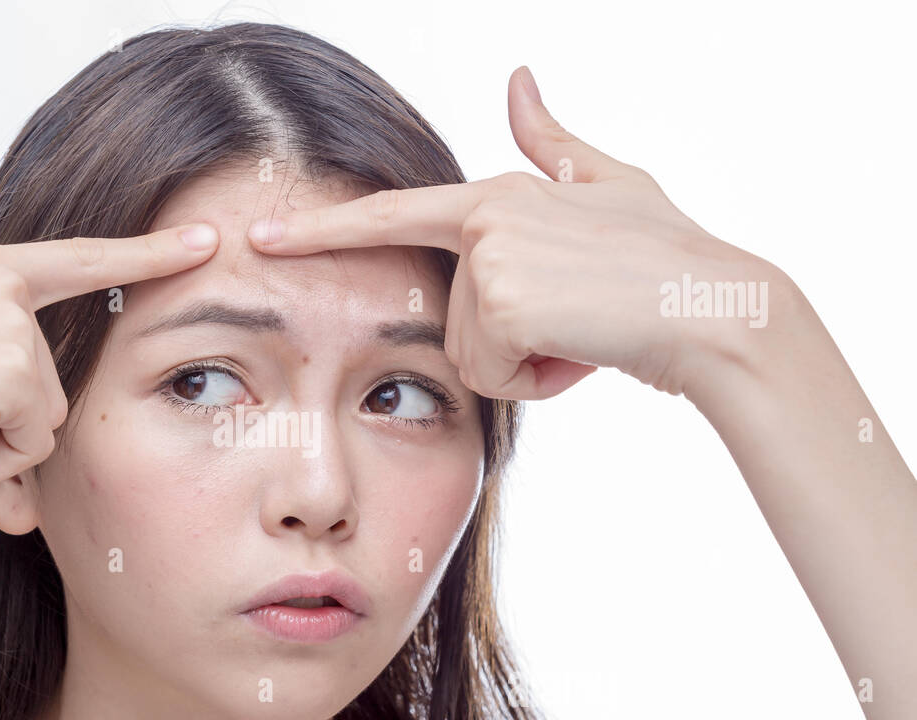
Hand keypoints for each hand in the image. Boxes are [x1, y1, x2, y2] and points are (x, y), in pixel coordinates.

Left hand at [246, 66, 788, 400]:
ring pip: (473, 355)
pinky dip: (541, 382)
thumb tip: (519, 78)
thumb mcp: (609, 185)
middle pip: (453, 321)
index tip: (259, 238)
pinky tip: (588, 349)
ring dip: (530, 364)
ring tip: (589, 331)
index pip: (393, 215)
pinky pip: (494, 377)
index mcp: (496, 196)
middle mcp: (485, 218)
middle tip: (581, 319)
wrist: (718, 307)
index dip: (323, 231)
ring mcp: (491, 258)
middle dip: (513, 344)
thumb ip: (551, 142)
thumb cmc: (666, 256)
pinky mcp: (502, 302)